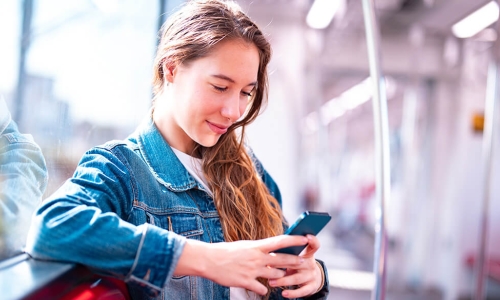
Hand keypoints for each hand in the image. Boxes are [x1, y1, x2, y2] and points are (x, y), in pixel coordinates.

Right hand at [174, 235, 308, 295]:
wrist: (208, 260)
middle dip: (296, 261)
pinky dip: (264, 288)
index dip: (294, 240)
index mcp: (256, 246)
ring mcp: (252, 270)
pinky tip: (262, 288)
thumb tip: (268, 249)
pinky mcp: (246, 282)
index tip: (305, 238)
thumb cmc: (225, 251)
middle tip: (305, 263)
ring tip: (282, 275)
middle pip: (283, 259)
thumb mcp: (243, 246)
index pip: (280, 241)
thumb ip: (257, 249)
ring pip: (275, 274)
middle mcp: (257, 257)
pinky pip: (262, 288)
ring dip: (279, 276)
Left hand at [267, 235, 322, 297]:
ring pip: (297, 278)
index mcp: (307, 253)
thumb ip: (287, 251)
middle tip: (269, 265)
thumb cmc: (296, 263)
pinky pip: (302, 291)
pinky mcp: (311, 286)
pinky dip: (293, 293)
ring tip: (271, 282)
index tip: (307, 237)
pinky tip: (284, 294)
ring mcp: (312, 275)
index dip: (312, 240)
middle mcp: (311, 263)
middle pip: (297, 262)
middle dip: (282, 263)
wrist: (310, 279)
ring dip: (283, 281)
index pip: (314, 245)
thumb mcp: (296, 256)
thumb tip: (271, 247)